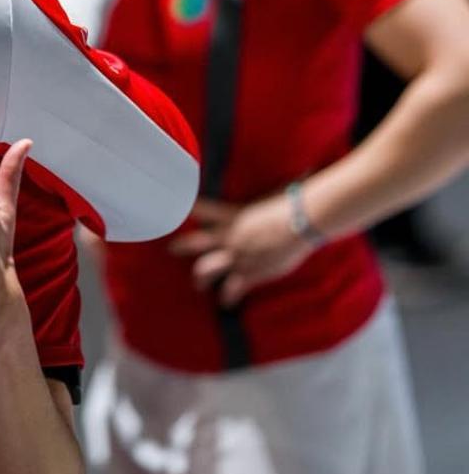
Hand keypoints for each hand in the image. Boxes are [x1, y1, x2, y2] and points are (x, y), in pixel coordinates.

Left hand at [170, 195, 310, 306]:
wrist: (303, 222)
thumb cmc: (293, 203)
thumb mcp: (272, 194)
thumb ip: (266, 193)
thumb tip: (286, 171)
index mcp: (233, 215)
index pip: (201, 209)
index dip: (185, 210)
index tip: (171, 208)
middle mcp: (230, 235)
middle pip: (195, 242)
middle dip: (181, 246)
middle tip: (172, 249)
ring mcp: (237, 255)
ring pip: (206, 270)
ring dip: (200, 278)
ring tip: (197, 285)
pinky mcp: (249, 273)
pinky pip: (232, 289)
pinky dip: (227, 297)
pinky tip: (225, 303)